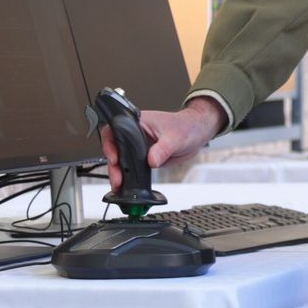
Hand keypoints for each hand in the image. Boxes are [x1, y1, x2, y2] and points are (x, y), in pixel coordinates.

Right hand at [100, 97, 224, 190]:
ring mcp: (139, 146)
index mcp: (139, 122)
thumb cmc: (187, 126)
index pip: (115, 130)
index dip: (110, 144)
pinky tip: (126, 184)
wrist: (197, 132)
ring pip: (122, 160)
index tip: (115, 158)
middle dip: (113, 164)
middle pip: (115, 148)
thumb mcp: (175, 137)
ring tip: (119, 184)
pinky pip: (132, 166)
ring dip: (119, 172)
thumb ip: (163, 149)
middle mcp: (136, 134)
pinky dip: (128, 175)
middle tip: (117, 177)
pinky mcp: (144, 157)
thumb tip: (151, 160)